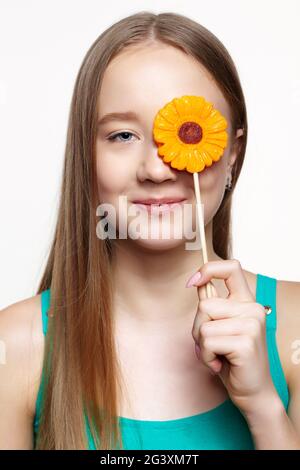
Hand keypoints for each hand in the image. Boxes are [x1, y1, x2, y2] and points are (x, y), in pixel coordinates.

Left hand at [188, 259, 277, 414]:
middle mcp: (252, 308)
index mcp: (247, 301)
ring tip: (217, 355)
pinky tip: (220, 364)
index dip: (208, 269)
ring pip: (204, 325)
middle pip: (205, 305)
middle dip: (198, 328)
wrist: (252, 391)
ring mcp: (252, 324)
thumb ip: (212, 305)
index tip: (192, 282)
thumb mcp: (220, 328)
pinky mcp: (246, 341)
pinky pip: (208, 342)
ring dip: (202, 346)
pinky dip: (206, 357)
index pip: (231, 267)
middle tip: (211, 346)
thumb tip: (197, 283)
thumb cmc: (232, 359)